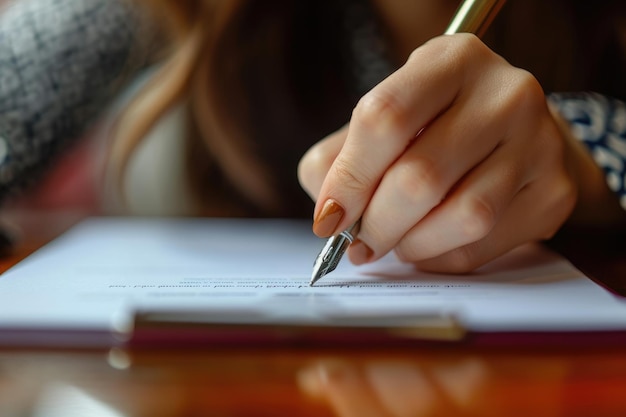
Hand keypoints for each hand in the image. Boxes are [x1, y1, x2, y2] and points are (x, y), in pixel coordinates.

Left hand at [298, 33, 577, 272]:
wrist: (514, 136)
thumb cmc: (434, 127)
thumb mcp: (384, 119)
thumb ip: (340, 159)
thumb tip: (331, 216)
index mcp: (452, 61)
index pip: (385, 119)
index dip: (349, 178)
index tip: (330, 217)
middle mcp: (505, 93)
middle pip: (421, 176)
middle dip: (376, 224)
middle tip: (360, 242)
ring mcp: (540, 142)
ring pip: (462, 217)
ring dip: (412, 245)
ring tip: (396, 243)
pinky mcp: (554, 191)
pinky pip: (485, 244)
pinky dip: (443, 257)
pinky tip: (430, 245)